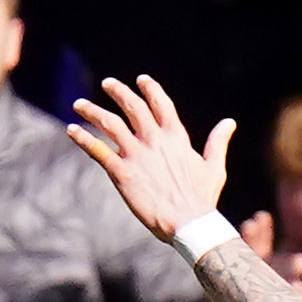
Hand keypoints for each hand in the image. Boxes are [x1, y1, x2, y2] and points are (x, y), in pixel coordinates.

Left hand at [62, 75, 233, 239]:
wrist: (188, 222)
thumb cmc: (202, 198)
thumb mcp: (214, 166)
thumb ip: (218, 142)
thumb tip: (230, 122)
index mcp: (176, 137)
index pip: (161, 103)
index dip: (150, 89)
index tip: (140, 79)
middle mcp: (154, 139)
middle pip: (132, 106)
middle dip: (118, 91)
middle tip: (107, 83)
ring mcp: (136, 154)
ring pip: (109, 123)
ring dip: (92, 111)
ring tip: (79, 104)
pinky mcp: (121, 172)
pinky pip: (97, 150)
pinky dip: (83, 138)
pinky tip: (71, 130)